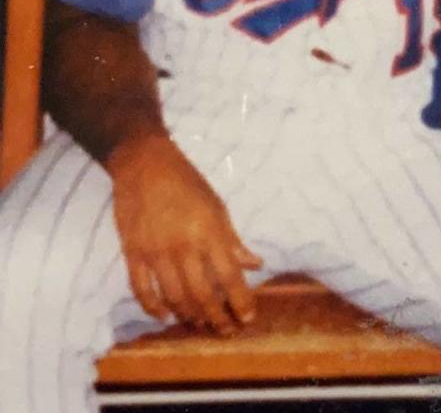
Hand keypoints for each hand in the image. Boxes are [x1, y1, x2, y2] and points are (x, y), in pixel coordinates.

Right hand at [108, 134, 262, 334]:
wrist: (145, 164)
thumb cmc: (187, 182)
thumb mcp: (218, 206)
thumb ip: (233, 240)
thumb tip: (255, 264)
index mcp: (209, 231)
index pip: (229, 276)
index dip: (240, 301)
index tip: (248, 317)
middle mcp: (183, 245)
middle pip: (202, 294)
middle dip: (216, 317)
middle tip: (225, 329)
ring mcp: (155, 252)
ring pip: (173, 297)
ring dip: (189, 316)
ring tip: (201, 323)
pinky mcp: (132, 253)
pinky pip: (142, 290)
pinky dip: (153, 308)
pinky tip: (166, 316)